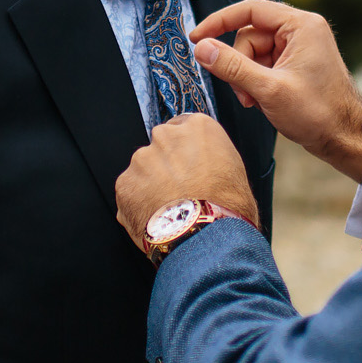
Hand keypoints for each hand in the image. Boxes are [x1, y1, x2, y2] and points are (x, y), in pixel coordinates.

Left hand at [116, 114, 259, 248]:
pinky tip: (155, 217)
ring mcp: (142, 158)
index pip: (185, 128)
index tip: (189, 166)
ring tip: (168, 208)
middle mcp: (166, 136)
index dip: (187, 151)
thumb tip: (209, 170)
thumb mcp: (236, 171)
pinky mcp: (125, 182)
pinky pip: (130, 190)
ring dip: (151, 184)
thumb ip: (214, 159)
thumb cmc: (227, 207)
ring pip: (143, 168)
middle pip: (162, 145)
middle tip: (180, 189)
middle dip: (167, 164)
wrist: (205, 234)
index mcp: (198, 127)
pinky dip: (138, 203)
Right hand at [190, 0, 361, 181]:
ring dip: (246, 76)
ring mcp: (299, 48)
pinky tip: (260, 101)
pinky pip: (263, 64)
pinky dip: (256, 81)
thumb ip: (232, 66)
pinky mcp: (295, 64)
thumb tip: (201, 48)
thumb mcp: (268, 90)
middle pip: (250, 34)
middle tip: (241, 92)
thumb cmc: (319, 114)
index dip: (219, 22)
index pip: (250, 10)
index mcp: (302, 26)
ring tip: (254, 100)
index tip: (196, 38)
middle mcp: (302, 30)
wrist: (346, 138)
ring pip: (253, 52)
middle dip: (238, 63)